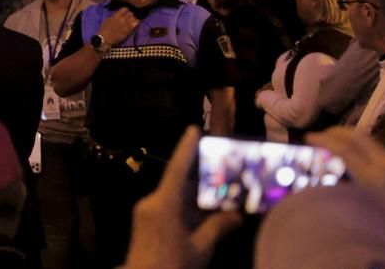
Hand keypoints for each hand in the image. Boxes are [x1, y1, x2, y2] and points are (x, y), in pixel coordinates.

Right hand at [98, 8, 140, 48]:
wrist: (105, 38)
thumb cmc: (104, 29)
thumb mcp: (107, 19)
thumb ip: (114, 16)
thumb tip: (118, 14)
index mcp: (116, 16)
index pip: (125, 9)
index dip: (126, 10)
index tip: (125, 12)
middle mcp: (122, 19)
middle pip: (130, 13)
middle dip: (130, 14)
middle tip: (129, 17)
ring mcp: (126, 25)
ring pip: (134, 18)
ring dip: (133, 18)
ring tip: (132, 20)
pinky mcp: (129, 30)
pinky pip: (135, 24)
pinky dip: (136, 22)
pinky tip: (136, 23)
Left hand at [122, 127, 240, 268]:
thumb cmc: (171, 264)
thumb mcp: (200, 248)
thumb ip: (217, 228)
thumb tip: (237, 215)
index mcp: (163, 204)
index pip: (177, 169)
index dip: (186, 148)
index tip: (194, 129)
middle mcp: (152, 202)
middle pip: (179, 182)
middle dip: (201, 175)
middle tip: (223, 163)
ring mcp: (147, 212)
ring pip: (175, 195)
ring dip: (197, 193)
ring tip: (222, 185)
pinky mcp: (147, 222)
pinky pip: (170, 206)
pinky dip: (188, 206)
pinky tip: (207, 209)